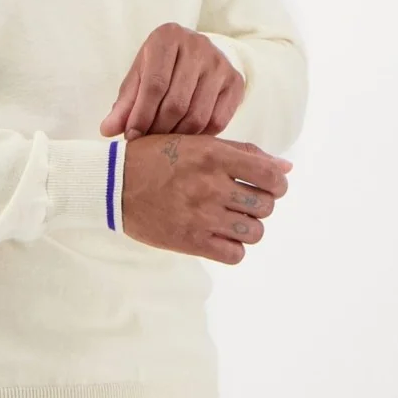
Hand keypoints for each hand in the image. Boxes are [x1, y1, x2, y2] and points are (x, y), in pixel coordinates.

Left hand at [100, 22, 246, 141]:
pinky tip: (186, 137)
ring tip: (164, 142)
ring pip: (197, 115)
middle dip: (158, 129)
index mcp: (167, 37)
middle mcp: (198, 46)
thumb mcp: (139, 76)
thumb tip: (107, 130)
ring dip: (177, 136)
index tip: (132, 136)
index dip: (141, 115)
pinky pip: (217, 121)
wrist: (197, 52)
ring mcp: (220, 63)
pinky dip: (199, 136)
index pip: (154, 84)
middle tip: (148, 143)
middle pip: (176, 102)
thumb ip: (125, 103)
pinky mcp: (235, 81)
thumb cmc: (161, 65)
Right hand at [120, 134, 292, 263]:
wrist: (112, 184)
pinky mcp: (190, 241)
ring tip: (230, 220)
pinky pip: (234, 254)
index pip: (272, 176)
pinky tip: (219, 237)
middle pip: (266, 206)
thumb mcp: (196, 143)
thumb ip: (242, 152)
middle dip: (260, 205)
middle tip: (242, 202)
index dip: (277, 184)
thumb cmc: (155, 158)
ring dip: (247, 227)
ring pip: (254, 232)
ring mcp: (201, 215)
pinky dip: (232, 248)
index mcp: (214, 156)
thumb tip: (285, 168)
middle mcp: (211, 185)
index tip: (267, 186)